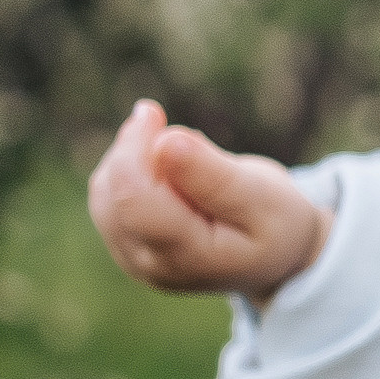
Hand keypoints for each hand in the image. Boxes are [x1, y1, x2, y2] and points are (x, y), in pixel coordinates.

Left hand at [87, 100, 332, 305]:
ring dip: (130, 159)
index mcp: (191, 258)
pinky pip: (106, 197)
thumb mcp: (262, 195)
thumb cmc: (275, 220)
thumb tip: (165, 142)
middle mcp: (153, 266)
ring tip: (174, 152)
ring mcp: (135, 260)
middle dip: (131, 148)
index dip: (134, 151)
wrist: (273, 254)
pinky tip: (161, 167)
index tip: (151, 112)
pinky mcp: (126, 246)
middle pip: (113, 195)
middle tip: (157, 117)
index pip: (136, 202)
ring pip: (104, 193)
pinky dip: (129, 171)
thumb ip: (214, 175)